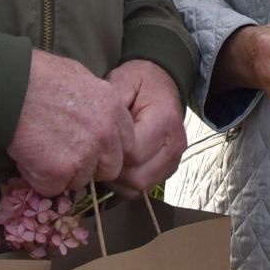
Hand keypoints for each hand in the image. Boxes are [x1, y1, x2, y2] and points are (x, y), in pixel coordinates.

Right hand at [8, 51, 136, 194]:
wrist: (9, 87)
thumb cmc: (39, 75)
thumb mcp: (81, 77)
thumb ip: (97, 103)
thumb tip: (96, 115)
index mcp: (114, 109)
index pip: (126, 143)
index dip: (107, 147)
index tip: (91, 146)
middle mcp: (105, 135)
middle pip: (110, 168)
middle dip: (91, 166)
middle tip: (66, 154)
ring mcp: (84, 156)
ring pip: (81, 180)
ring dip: (64, 173)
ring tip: (43, 151)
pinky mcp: (58, 172)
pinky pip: (54, 188)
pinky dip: (41, 179)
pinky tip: (32, 158)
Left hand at [107, 59, 187, 194]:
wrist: (162, 82)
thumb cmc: (140, 82)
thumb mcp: (122, 81)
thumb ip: (111, 105)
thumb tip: (94, 131)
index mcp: (164, 121)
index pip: (133, 155)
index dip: (110, 154)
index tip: (96, 143)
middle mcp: (175, 144)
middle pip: (138, 177)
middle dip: (113, 172)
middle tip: (98, 156)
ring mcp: (175, 159)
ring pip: (141, 187)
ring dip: (120, 181)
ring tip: (107, 160)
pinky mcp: (169, 168)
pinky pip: (145, 187)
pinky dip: (128, 182)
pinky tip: (118, 166)